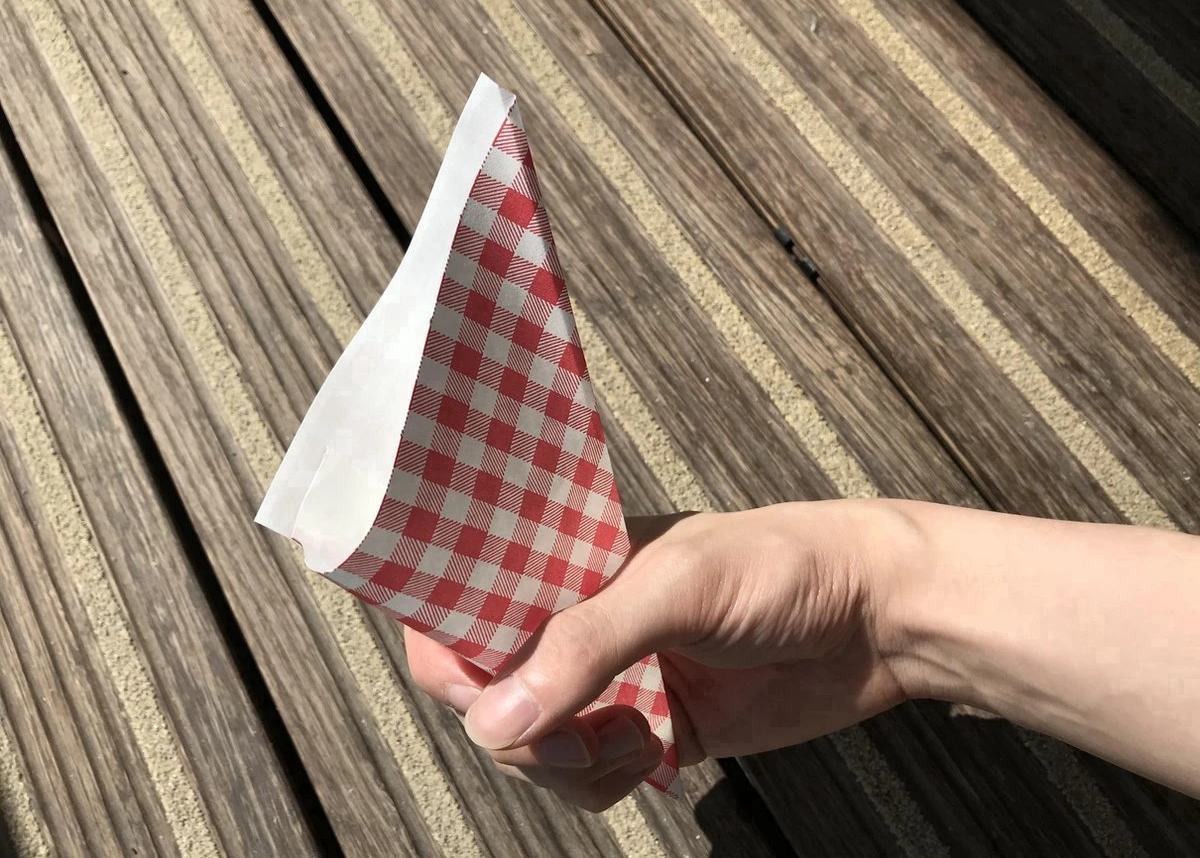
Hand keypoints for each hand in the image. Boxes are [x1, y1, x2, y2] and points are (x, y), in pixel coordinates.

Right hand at [405, 499, 914, 810]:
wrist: (879, 616)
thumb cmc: (784, 565)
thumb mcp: (677, 588)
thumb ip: (585, 648)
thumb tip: (495, 722)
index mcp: (569, 561)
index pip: (466, 603)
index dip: (449, 651)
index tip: (475, 694)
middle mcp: (581, 620)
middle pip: (490, 692)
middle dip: (519, 730)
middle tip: (574, 740)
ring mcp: (613, 678)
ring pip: (534, 745)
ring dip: (566, 765)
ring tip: (632, 740)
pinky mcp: (650, 728)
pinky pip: (587, 776)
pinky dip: (604, 782)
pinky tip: (656, 753)